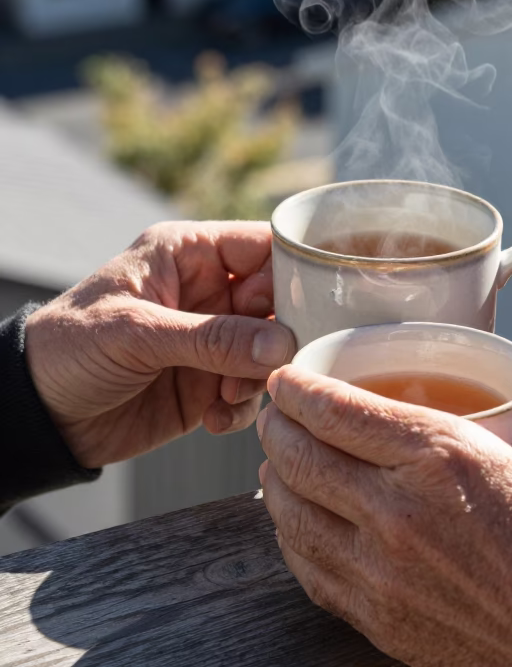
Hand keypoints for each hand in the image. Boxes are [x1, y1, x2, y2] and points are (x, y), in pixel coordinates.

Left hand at [25, 221, 294, 467]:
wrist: (37, 415)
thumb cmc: (71, 348)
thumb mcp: (138, 333)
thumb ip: (212, 338)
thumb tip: (282, 345)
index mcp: (190, 254)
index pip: (264, 246)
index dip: (295, 270)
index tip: (319, 304)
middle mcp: (209, 292)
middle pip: (280, 303)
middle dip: (283, 336)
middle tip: (275, 364)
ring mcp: (212, 340)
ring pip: (272, 352)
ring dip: (260, 378)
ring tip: (226, 396)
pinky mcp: (210, 385)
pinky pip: (252, 392)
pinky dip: (242, 409)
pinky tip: (210, 420)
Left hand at [257, 367, 511, 666]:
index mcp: (443, 459)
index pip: (339, 411)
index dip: (298, 389)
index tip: (284, 379)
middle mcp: (396, 510)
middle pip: (301, 457)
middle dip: (275, 428)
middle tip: (273, 414)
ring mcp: (378, 570)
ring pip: (292, 514)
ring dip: (274, 482)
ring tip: (275, 465)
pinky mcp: (376, 620)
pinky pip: (309, 570)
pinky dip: (291, 539)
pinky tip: (296, 526)